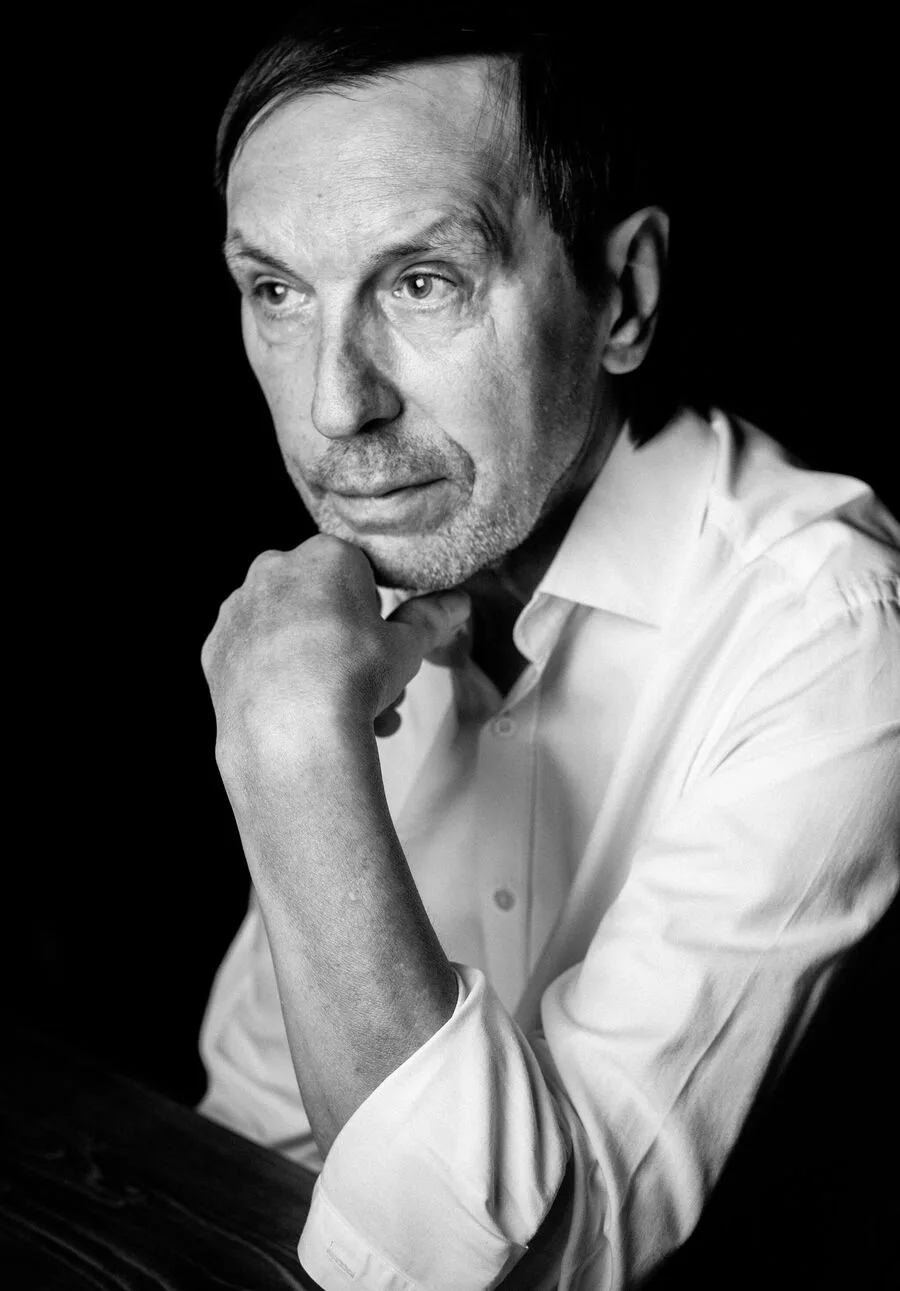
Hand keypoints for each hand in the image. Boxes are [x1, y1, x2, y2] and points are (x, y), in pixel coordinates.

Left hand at [201, 535, 469, 767]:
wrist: (290, 730)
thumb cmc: (353, 678)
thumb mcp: (406, 647)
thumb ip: (431, 619)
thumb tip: (459, 603)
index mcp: (324, 556)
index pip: (357, 569)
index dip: (375, 610)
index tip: (382, 642)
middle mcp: (274, 571)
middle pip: (318, 601)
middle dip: (344, 640)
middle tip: (369, 684)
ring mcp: (239, 609)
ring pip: (285, 630)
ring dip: (314, 663)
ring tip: (343, 714)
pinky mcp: (215, 648)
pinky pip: (254, 656)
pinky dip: (275, 677)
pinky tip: (299, 711)